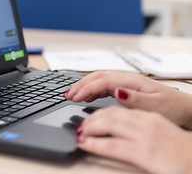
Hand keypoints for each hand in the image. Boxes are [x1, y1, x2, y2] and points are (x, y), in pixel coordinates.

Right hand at [65, 71, 191, 128]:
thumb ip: (134, 98)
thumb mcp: (155, 107)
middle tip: (67, 95)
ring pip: (100, 79)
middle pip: (98, 76)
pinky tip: (87, 96)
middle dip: (80, 84)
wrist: (185, 109)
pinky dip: (92, 89)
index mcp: (133, 81)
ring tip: (72, 95)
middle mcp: (128, 79)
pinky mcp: (127, 89)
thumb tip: (116, 91)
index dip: (86, 88)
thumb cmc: (172, 108)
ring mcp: (126, 83)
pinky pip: (105, 85)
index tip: (73, 97)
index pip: (103, 81)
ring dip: (84, 85)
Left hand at [77, 107, 191, 173]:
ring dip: (89, 127)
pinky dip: (94, 143)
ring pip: (108, 124)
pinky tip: (85, 144)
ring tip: (80, 133)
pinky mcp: (143, 151)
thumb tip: (121, 128)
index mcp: (148, 117)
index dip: (99, 112)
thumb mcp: (159, 132)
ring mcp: (144, 135)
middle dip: (91, 119)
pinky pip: (111, 145)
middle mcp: (145, 122)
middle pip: (110, 113)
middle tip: (81, 126)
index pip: (117, 109)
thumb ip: (139, 126)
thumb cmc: (180, 150)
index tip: (89, 118)